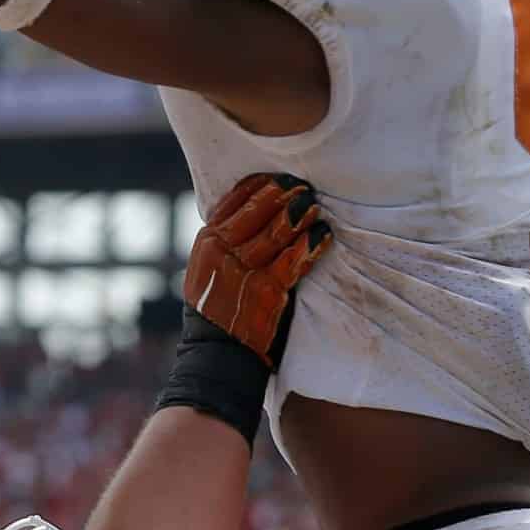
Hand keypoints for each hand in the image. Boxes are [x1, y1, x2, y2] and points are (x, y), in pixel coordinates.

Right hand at [183, 174, 331, 367]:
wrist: (216, 352)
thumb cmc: (217, 306)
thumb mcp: (207, 268)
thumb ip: (225, 240)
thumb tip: (256, 211)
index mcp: (206, 241)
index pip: (233, 201)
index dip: (259, 185)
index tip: (277, 177)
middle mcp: (221, 251)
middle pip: (257, 211)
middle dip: (282, 194)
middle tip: (302, 185)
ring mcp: (243, 271)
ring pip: (277, 232)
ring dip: (300, 215)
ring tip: (314, 204)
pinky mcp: (266, 291)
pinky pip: (294, 261)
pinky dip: (312, 245)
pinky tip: (323, 234)